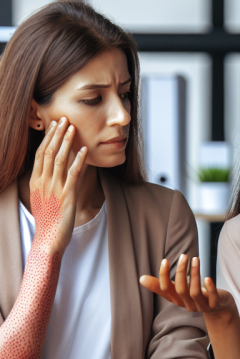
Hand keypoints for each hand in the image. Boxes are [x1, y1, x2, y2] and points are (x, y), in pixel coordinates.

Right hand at [29, 117, 86, 254]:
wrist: (48, 239)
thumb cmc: (47, 221)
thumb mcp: (41, 199)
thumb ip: (45, 184)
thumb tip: (51, 173)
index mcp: (35, 182)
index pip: (40, 154)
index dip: (47, 138)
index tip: (53, 125)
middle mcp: (43, 182)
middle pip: (48, 152)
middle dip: (56, 134)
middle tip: (63, 119)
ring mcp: (54, 188)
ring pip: (59, 159)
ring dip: (67, 142)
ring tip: (73, 128)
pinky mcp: (67, 195)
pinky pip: (73, 174)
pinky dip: (79, 160)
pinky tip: (84, 150)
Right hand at [140, 255, 234, 315]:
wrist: (218, 309)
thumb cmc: (195, 296)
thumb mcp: (178, 291)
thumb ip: (162, 285)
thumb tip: (141, 278)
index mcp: (177, 299)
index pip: (166, 290)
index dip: (164, 276)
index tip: (165, 260)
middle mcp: (187, 304)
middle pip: (181, 290)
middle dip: (181, 272)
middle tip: (184, 256)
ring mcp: (201, 306)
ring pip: (195, 293)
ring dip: (195, 274)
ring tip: (196, 259)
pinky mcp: (215, 305)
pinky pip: (212, 299)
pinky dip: (210, 288)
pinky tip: (208, 277)